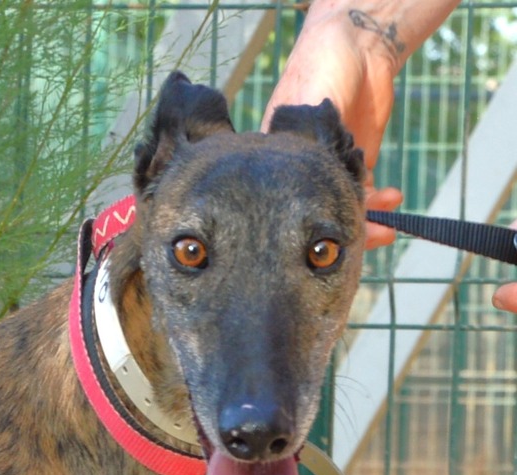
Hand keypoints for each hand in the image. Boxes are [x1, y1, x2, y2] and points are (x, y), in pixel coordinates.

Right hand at [263, 4, 406, 246]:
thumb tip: (311, 178)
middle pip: (311, 214)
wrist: (361, 42)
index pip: (280, 203)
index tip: (318, 238)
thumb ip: (306, 138)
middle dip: (339, 231)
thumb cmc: (322, 65)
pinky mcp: (354, 165)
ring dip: (364, 221)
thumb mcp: (307, 103)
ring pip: (339, 209)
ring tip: (386, 227)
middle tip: (364, 239)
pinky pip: (363, 195)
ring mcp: (327, 170)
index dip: (298, 224)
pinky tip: (392, 201)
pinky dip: (377, 205)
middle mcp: (298, 172)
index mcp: (276, 160)